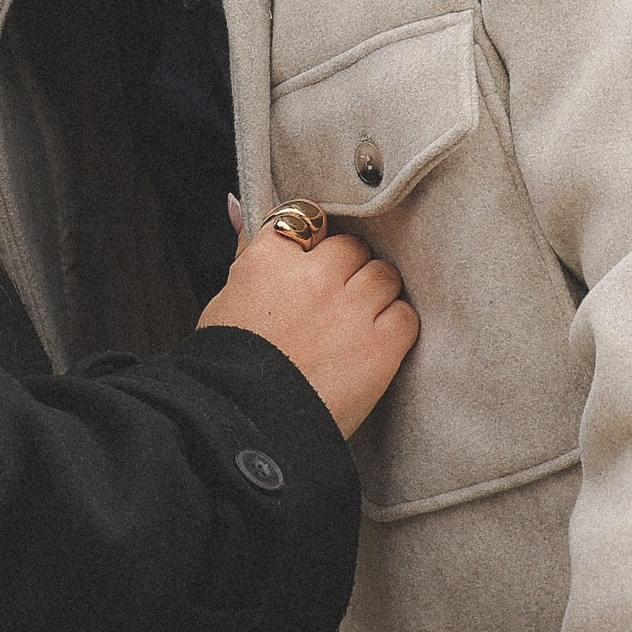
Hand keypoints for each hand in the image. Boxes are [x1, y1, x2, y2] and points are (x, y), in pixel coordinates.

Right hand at [200, 226, 417, 439]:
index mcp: (268, 261)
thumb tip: (238, 203)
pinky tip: (372, 345)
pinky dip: (394, 327)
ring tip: (354, 325)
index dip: (314, 243)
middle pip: (351, 246)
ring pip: (383, 275)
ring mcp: (348, 310)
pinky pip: (405, 314)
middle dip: (347, 268)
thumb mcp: (227, 299)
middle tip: (335, 300)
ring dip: (374, 295)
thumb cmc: (231, 366)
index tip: (313, 263)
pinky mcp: (379, 346)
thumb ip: (246, 248)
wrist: (248, 429)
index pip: (306, 218)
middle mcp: (311, 277)